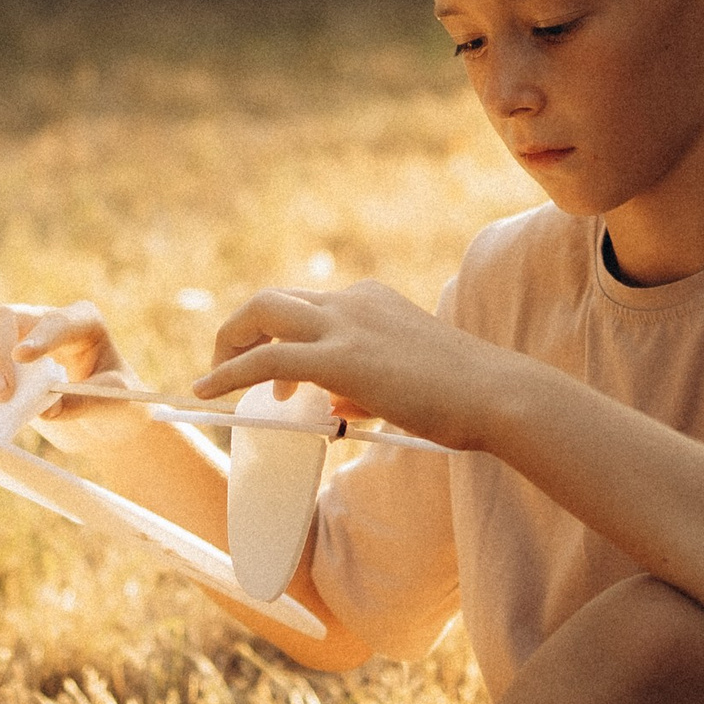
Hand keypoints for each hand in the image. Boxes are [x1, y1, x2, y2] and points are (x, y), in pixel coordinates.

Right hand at [0, 298, 129, 417]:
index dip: (41, 336)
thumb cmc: (118, 405)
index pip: (58, 321)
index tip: (24, 358)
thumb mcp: (119, 404)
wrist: (103, 420)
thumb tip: (46, 404)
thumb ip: (87, 401)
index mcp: (83, 323)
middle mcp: (43, 320)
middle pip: (7, 317)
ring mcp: (14, 334)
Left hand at [192, 279, 503, 450]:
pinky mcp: (339, 358)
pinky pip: (266, 360)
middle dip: (241, 329)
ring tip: (211, 379)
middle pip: (274, 300)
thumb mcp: (405, 381)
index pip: (308, 305)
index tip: (275, 370)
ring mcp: (345, 325)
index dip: (280, 335)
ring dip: (229, 343)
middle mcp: (353, 302)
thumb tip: (332, 403)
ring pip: (263, 313)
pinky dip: (229, 373)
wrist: (496, 395)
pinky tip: (208, 392)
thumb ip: (364, 386)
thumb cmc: (463, 396)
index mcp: (372, 301)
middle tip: (227, 366)